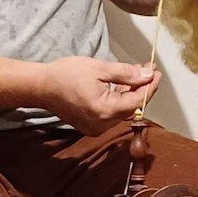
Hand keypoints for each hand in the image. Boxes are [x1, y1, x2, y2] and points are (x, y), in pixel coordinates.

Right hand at [38, 57, 159, 134]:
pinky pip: (112, 114)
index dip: (150, 86)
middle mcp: (102, 124)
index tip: (157, 72)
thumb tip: (147, 75)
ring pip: (122, 111)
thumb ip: (127, 74)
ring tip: (135, 75)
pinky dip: (118, 101)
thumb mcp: (100, 68)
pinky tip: (121, 86)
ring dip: (131, 95)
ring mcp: (96, 127)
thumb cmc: (66, 75)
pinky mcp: (91, 126)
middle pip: (131, 108)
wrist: (41, 86)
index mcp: (105, 111)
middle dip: (141, 89)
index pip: (138, 101)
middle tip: (148, 70)